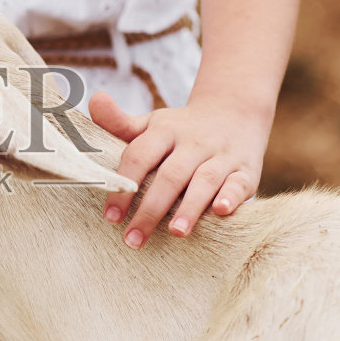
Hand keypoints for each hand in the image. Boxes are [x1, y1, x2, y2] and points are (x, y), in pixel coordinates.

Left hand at [89, 91, 269, 248]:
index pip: (140, 156)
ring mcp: (221, 156)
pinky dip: (231, 196)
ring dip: (190, 207)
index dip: (124, 185)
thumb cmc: (182, 130)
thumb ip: (119, 122)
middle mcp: (193, 143)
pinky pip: (239, 183)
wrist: (235, 111)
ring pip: (205, 180)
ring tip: (175, 232)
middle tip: (133, 239)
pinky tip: (221, 212)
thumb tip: (94, 100)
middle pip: (170, 175)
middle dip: (151, 209)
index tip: (110, 217)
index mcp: (165, 131)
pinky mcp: (245, 171)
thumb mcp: (152, 123)